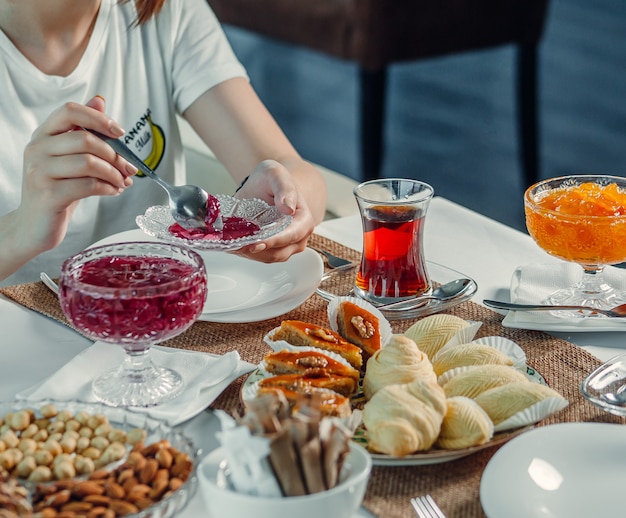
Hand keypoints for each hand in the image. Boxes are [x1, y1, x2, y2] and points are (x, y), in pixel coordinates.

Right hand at [14, 96, 135, 255]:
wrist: (34, 225)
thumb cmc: (57, 189)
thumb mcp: (70, 158)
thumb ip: (83, 130)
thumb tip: (99, 100)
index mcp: (43, 135)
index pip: (70, 111)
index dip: (98, 117)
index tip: (120, 132)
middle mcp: (37, 149)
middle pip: (85, 139)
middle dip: (115, 155)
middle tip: (130, 168)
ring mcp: (40, 172)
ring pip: (89, 163)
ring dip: (114, 174)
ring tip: (122, 182)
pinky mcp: (48, 194)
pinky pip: (88, 185)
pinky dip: (108, 188)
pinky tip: (113, 191)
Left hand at [233, 159, 315, 261]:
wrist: (265, 186)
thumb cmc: (272, 179)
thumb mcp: (276, 174)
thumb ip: (284, 188)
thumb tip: (288, 209)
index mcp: (304, 220)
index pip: (291, 235)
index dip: (273, 241)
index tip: (256, 243)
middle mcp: (298, 237)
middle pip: (280, 252)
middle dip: (258, 250)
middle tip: (238, 244)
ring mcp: (285, 245)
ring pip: (268, 257)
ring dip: (250, 253)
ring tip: (233, 243)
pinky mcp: (271, 249)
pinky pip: (260, 256)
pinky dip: (246, 252)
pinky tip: (234, 243)